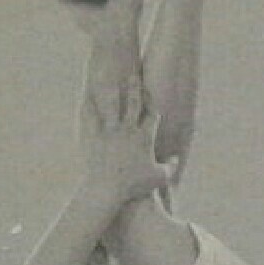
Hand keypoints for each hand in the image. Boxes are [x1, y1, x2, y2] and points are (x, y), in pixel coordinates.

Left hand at [79, 73, 177, 203]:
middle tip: (134, 75)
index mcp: (144, 138)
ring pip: (111, 106)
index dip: (154, 103)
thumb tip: (177, 160)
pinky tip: (86, 98)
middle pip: (134, 104)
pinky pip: (91, 118)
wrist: (106, 189)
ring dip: (111, 92)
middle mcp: (128, 130)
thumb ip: (171, 167)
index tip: (154, 91)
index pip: (152, 115)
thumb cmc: (134, 185)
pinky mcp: (93, 137)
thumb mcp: (158, 178)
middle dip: (135, 89)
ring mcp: (110, 132)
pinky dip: (89, 107)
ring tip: (109, 79)